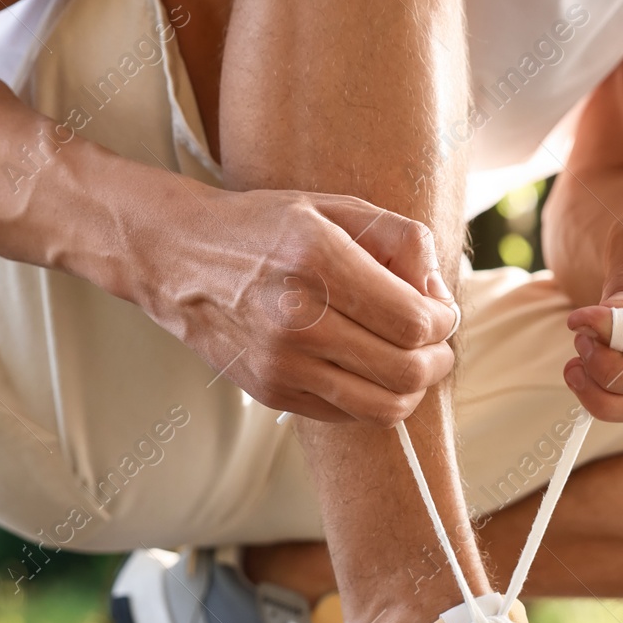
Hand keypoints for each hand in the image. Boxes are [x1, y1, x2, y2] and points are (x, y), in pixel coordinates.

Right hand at [142, 184, 459, 425]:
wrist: (178, 256)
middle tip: (437, 344)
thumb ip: (401, 241)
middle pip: (407, 370)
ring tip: (411, 363)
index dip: (444, 322)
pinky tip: (367, 369)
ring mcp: (281, 363)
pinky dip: (373, 399)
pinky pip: (349, 415)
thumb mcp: (336, 207)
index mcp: (319, 260)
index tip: (440, 311)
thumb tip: (437, 296)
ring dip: (414, 390)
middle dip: (438, 359)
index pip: (414, 321)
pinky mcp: (271, 392)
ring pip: (385, 408)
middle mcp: (298, 319)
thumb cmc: (267, 227)